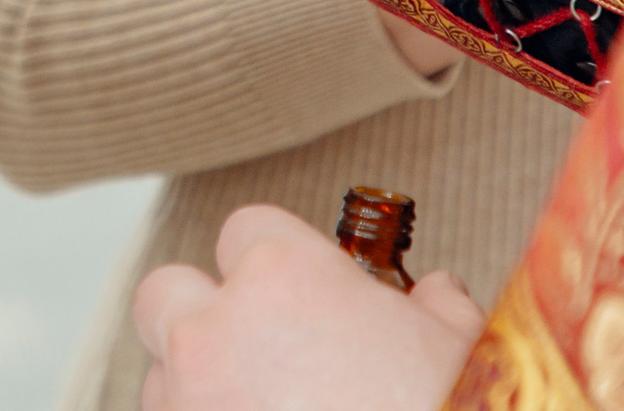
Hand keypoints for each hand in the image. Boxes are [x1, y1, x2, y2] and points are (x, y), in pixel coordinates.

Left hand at [132, 206, 484, 410]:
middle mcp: (217, 328)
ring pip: (161, 376)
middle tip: (251, 352)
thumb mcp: (463, 348)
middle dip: (199, 316)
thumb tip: (434, 292)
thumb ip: (437, 306)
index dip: (272, 260)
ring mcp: (188, 398)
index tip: (296, 293)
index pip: (245, 230)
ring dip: (198, 390)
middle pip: (166, 293)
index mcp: (283, 274)